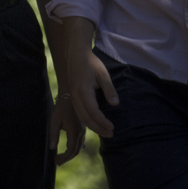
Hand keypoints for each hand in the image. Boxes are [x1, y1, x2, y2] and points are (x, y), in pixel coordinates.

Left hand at [49, 89, 84, 164]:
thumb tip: (52, 148)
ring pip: (79, 147)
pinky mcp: (82, 128)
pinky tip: (66, 150)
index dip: (63, 158)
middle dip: (66, 158)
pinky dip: (74, 148)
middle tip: (57, 162)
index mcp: (74, 132)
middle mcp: (81, 132)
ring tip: (60, 158)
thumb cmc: (60, 108)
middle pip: (75, 151)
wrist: (70, 96)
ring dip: (70, 154)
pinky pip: (80, 142)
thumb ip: (53, 135)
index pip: (70, 150)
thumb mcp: (54, 121)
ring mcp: (83, 130)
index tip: (55, 161)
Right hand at [59, 19, 118, 138]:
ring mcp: (72, 97)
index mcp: (83, 90)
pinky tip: (95, 123)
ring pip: (81, 117)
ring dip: (92, 126)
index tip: (112, 127)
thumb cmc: (91, 63)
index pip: (93, 111)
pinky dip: (87, 121)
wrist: (75, 54)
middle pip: (86, 118)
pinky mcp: (72, 96)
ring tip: (104, 132)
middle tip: (110, 134)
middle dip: (98, 128)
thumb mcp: (103, 74)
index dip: (102, 122)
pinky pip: (78, 113)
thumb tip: (115, 104)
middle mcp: (75, 96)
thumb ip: (109, 89)